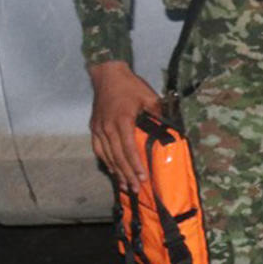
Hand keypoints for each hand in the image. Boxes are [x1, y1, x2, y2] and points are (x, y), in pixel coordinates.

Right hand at [88, 60, 163, 193]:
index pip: (128, 149)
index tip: (143, 178)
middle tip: (136, 189)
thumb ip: (157, 114)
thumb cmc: (130, 85)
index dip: (135, 165)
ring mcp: (98, 128)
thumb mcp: (149, 97)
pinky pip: (98, 149)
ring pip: (106, 155)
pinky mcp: (94, 127)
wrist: (107, 74)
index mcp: (122, 121)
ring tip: (125, 185)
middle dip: (127, 174)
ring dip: (116, 171)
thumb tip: (168, 129)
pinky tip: (113, 170)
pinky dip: (106, 161)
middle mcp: (107, 127)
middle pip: (117, 156)